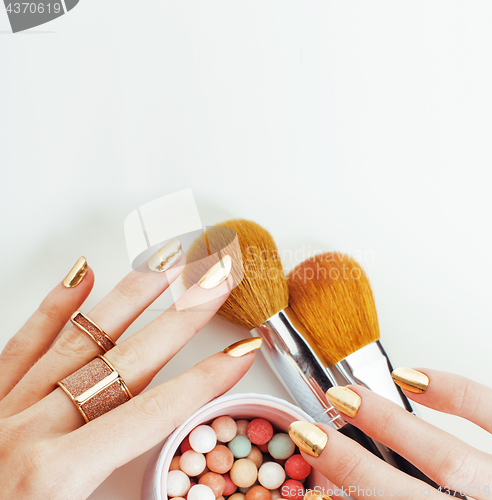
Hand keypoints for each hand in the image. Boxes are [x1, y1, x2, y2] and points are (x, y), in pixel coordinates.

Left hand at [0, 253, 257, 499]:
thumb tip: (171, 494)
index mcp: (54, 477)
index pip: (154, 413)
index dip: (206, 381)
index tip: (242, 351)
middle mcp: (31, 429)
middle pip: (128, 361)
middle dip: (183, 316)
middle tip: (215, 279)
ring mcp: (4, 406)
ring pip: (80, 339)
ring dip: (129, 297)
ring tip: (163, 263)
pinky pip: (21, 343)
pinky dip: (53, 308)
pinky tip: (80, 275)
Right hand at [291, 369, 491, 498]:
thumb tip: (361, 497)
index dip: (350, 492)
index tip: (316, 486)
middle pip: (401, 493)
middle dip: (350, 460)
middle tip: (310, 433)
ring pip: (440, 453)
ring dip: (388, 424)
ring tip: (347, 398)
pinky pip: (491, 414)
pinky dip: (453, 392)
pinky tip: (415, 377)